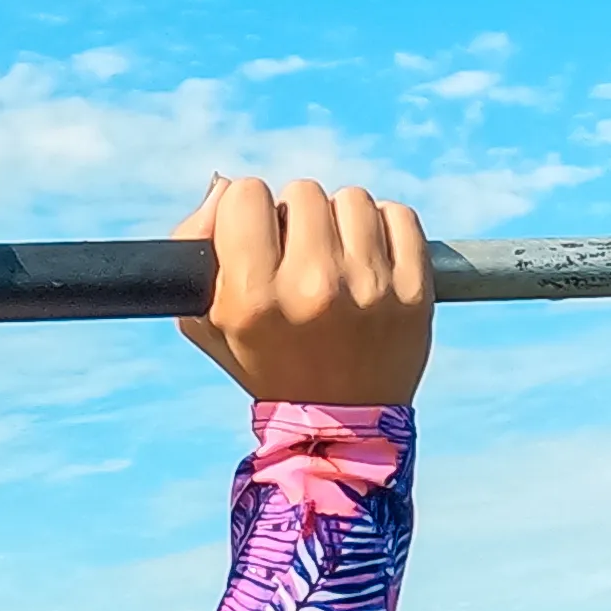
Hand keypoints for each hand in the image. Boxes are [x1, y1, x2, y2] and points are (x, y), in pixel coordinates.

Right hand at [176, 177, 433, 407]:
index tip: (257, 239)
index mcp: (255, 297)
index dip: (247, 212)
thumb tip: (224, 185)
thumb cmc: (264, 362)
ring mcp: (371, 289)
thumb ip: (194, 245)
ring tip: (336, 260)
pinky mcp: (415, 292)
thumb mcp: (204, 320)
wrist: (339, 425)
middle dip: (297, 218)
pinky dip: (384, 229)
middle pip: (303, 191)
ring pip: (352, 199)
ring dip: (341, 222)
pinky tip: (370, 260)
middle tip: (299, 256)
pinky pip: (399, 216)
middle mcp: (314, 288)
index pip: (247, 194)